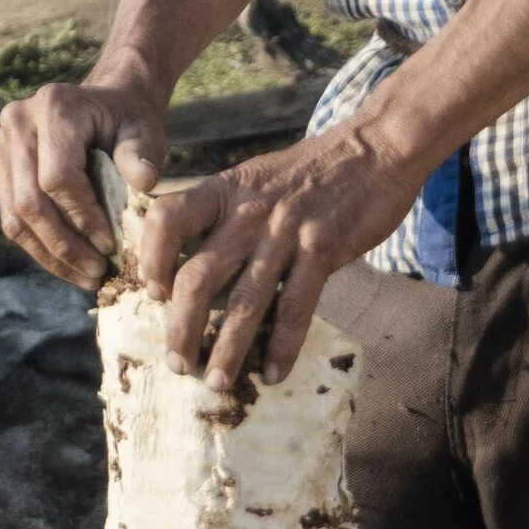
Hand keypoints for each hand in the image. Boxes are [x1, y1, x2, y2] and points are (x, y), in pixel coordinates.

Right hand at [0, 78, 169, 286]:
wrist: (101, 108)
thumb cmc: (126, 121)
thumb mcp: (144, 130)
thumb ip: (142, 154)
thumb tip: (145, 184)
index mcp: (53, 107)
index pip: (57, 178)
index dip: (83, 217)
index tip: (110, 244)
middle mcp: (17, 123)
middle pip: (29, 202)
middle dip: (65, 245)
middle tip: (97, 271)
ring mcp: (0, 148)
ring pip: (15, 218)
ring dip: (50, 255)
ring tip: (86, 276)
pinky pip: (11, 219)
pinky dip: (39, 247)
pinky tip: (69, 263)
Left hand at [133, 123, 423, 390]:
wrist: (375, 146)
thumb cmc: (313, 171)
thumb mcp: (257, 180)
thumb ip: (229, 218)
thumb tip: (201, 277)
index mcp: (225, 189)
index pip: (167, 219)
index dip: (152, 260)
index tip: (153, 294)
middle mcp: (249, 210)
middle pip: (198, 275)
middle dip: (181, 328)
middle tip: (177, 363)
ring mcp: (286, 228)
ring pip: (244, 300)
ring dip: (226, 349)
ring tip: (216, 383)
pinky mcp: (323, 245)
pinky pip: (296, 305)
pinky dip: (282, 346)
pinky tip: (272, 372)